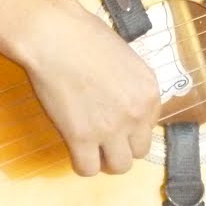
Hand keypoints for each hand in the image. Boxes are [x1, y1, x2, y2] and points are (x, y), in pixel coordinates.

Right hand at [21, 4, 160, 176]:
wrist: (55, 36)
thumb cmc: (85, 37)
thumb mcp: (125, 59)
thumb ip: (130, 86)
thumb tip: (124, 102)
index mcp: (150, 91)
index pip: (150, 125)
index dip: (132, 124)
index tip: (115, 117)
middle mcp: (136, 113)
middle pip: (139, 150)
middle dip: (123, 145)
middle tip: (104, 135)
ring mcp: (110, 128)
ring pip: (119, 167)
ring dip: (106, 159)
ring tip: (92, 147)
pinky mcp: (81, 138)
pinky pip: (88, 169)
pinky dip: (82, 163)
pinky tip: (75, 149)